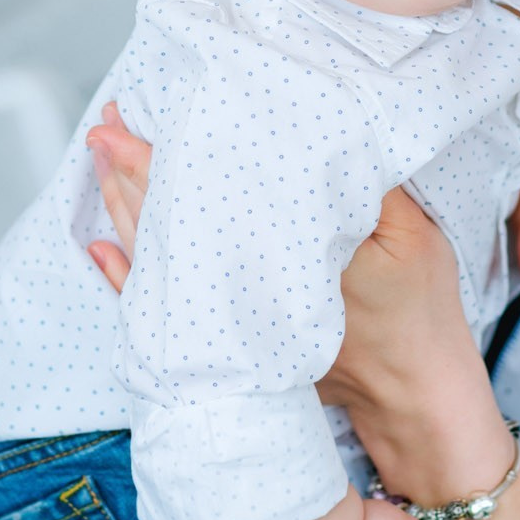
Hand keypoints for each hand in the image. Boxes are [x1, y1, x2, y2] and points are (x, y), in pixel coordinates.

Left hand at [86, 103, 475, 414]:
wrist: (415, 396)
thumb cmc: (419, 310)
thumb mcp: (412, 235)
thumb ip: (369, 185)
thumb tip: (325, 131)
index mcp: (287, 250)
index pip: (209, 193)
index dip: (164, 155)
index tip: (132, 123)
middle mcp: (245, 288)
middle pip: (170, 220)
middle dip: (131, 171)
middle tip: (104, 129)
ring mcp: (232, 323)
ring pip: (158, 259)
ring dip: (123, 210)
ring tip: (99, 165)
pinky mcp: (231, 345)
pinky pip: (160, 309)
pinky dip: (125, 277)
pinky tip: (100, 249)